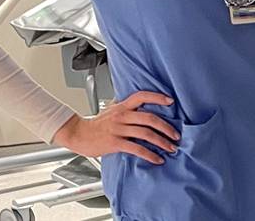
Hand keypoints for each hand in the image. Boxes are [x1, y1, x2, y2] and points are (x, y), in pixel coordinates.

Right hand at [52, 91, 179, 164]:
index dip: (157, 97)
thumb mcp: (112, 110)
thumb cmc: (96, 124)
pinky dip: (150, 154)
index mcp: (123, 106)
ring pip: (146, 134)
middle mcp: (122, 116)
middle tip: (176, 135)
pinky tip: (157, 159)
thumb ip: (127, 108)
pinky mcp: (115, 143)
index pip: (142, 96)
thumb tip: (143, 106)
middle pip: (150, 118)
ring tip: (171, 148)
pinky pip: (137, 148)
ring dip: (162, 142)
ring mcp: (119, 129)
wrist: (78, 134)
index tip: (171, 101)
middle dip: (166, 127)